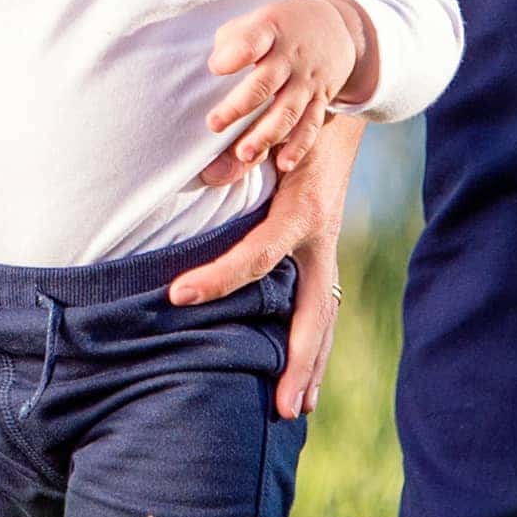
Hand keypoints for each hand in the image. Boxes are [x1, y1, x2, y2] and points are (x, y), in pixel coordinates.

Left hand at [171, 107, 357, 418]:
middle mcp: (321, 238)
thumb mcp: (261, 135)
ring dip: (312, 366)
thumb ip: (229, 158)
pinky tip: (307, 382)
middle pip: (313, 313)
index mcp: (301, 213)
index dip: (218, 278)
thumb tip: (190, 178)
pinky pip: (322, 308)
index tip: (177, 295)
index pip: (256, 256)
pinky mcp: (324, 254)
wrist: (338, 105)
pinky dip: (315, 346)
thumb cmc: (288, 119)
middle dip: (299, 362)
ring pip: (325, 319)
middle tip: (282, 409)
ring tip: (298, 411)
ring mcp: (328, 250)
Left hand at [203, 0, 372, 174]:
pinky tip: (283, 163)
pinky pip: (310, 125)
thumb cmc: (281, 28)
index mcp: (271, 30)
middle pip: (264, 83)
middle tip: (214, 124)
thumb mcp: (258, 18)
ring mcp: (306, 81)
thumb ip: (232, 40)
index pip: (252, 42)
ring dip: (265, 135)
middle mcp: (291, 57)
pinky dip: (298, 146)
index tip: (215, 68)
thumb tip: (215, 67)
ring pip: (287, 111)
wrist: (336, 27)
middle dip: (239, 107)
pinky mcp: (320, 99)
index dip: (233, 55)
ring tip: (243, 154)